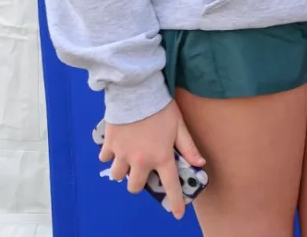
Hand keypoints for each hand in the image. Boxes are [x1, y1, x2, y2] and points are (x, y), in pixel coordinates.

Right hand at [98, 101, 205, 218]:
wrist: (136, 91)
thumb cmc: (161, 108)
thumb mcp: (180, 126)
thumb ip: (188, 147)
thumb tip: (200, 163)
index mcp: (161, 156)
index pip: (170, 185)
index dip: (175, 202)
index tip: (178, 214)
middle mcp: (140, 160)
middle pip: (134, 187)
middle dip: (138, 182)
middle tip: (142, 170)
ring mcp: (122, 154)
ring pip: (118, 176)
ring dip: (123, 171)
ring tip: (129, 158)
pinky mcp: (109, 145)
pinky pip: (106, 159)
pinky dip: (111, 156)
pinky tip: (118, 146)